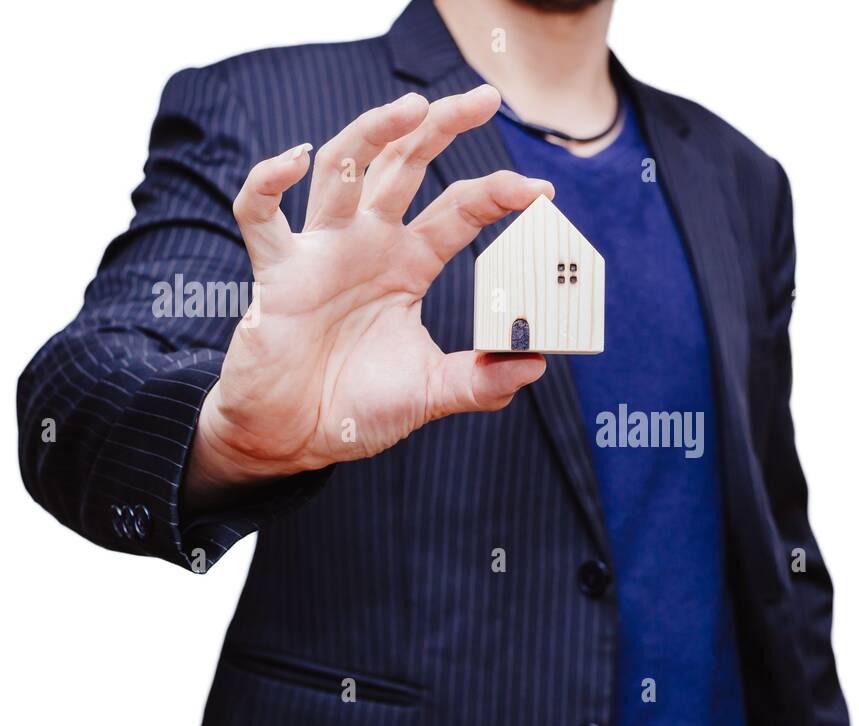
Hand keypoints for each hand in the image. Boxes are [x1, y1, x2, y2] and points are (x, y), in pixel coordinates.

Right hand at [184, 85, 550, 509]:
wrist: (296, 438)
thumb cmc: (359, 406)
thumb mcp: (431, 392)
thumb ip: (482, 381)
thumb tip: (535, 362)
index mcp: (409, 263)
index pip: (460, 210)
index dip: (499, 194)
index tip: (543, 192)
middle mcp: (368, 243)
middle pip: (404, 164)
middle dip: (441, 127)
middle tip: (483, 98)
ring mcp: (321, 251)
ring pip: (342, 170)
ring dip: (373, 133)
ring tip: (412, 107)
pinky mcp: (277, 273)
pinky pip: (260, 214)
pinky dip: (269, 182)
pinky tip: (292, 159)